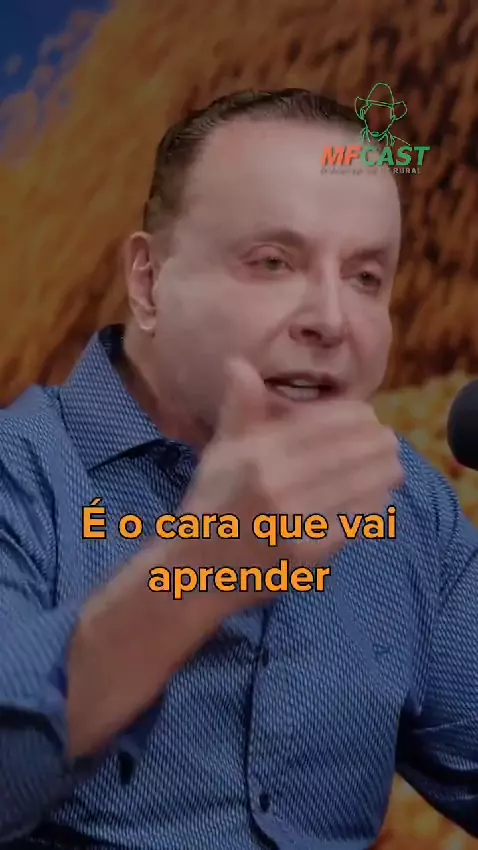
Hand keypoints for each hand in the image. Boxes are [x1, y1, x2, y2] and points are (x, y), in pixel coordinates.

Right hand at [173, 358, 402, 609]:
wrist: (197, 569)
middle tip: (389, 441)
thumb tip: (240, 363)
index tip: (368, 416)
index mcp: (256, 454)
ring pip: (357, 488)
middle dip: (377, 444)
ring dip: (383, 474)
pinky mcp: (308, 554)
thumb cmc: (213, 502)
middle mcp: (276, 485)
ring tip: (394, 466)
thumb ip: (238, 407)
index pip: (322, 425)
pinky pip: (353, 523)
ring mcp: (294, 522)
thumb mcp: (219, 450)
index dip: (355, 417)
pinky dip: (372, 506)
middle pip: (347, 454)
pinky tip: (380, 496)